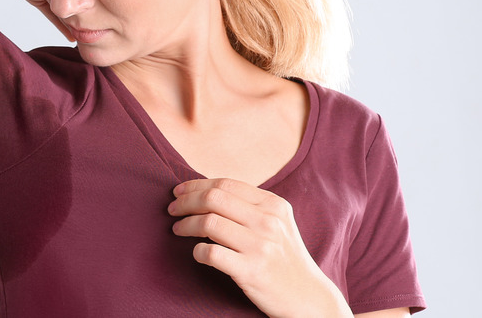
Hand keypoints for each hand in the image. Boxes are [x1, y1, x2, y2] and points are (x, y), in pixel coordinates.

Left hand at [169, 178, 350, 317]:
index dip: (196, 185)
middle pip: (213, 198)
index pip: (225, 184)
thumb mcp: (277, 223)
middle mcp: (268, 221)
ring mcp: (260, 246)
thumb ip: (250, 206)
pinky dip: (197, 251)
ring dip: (185, 224)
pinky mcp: (251, 271)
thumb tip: (206, 191)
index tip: (179, 192)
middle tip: (172, 209)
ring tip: (178, 229)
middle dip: (186, 202)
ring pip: (208, 222)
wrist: (308, 298)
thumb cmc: (285, 258)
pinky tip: (196, 253)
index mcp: (273, 204)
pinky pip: (211, 253)